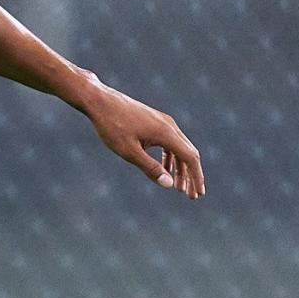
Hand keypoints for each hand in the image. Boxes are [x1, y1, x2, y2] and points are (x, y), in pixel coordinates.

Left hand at [83, 82, 205, 198]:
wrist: (100, 101)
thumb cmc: (112, 126)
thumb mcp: (129, 152)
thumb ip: (150, 168)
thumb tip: (169, 184)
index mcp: (166, 132)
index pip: (190, 157)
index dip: (196, 177)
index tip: (198, 194)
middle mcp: (169, 125)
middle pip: (189, 153)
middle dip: (191, 176)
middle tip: (192, 196)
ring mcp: (163, 122)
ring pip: (179, 148)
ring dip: (181, 168)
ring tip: (179, 188)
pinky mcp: (155, 121)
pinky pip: (169, 142)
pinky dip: (171, 158)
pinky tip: (166, 169)